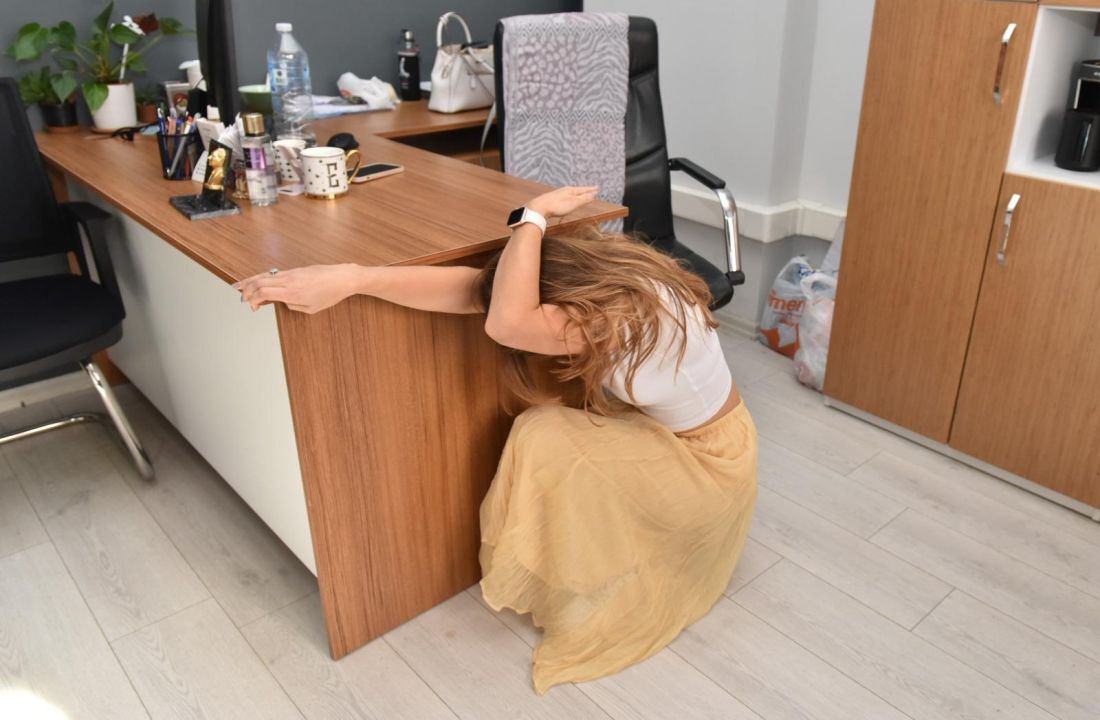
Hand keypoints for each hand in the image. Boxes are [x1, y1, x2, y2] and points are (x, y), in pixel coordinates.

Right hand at [234, 264, 358, 313]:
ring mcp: (291, 273)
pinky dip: (262, 277)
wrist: (343, 277)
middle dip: (246, 290)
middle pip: (260, 282)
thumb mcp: (312, 308)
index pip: (264, 293)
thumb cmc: (330, 294)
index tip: (252, 308)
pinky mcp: (295, 270)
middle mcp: (289, 280)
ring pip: (265, 275)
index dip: (254, 300)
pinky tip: (257, 280)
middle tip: (239, 298)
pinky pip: (274, 274)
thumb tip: (282, 301)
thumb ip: (293, 305)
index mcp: (292, 292)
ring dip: (250, 281)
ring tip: (238, 286)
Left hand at [527, 185, 598, 219]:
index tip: (598, 188)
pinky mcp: (552, 199)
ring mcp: (558, 194)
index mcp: (571, 191)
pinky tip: (566, 199)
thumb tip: (593, 195)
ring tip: (581, 193)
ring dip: (577, 193)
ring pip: (570, 193)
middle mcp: (564, 190)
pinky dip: (570, 197)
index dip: (591, 189)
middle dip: (585, 190)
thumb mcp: (573, 203)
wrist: (539, 207)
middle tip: (591, 190)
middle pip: (577, 190)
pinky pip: (564, 196)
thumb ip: (583, 199)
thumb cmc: (557, 206)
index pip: (584, 189)